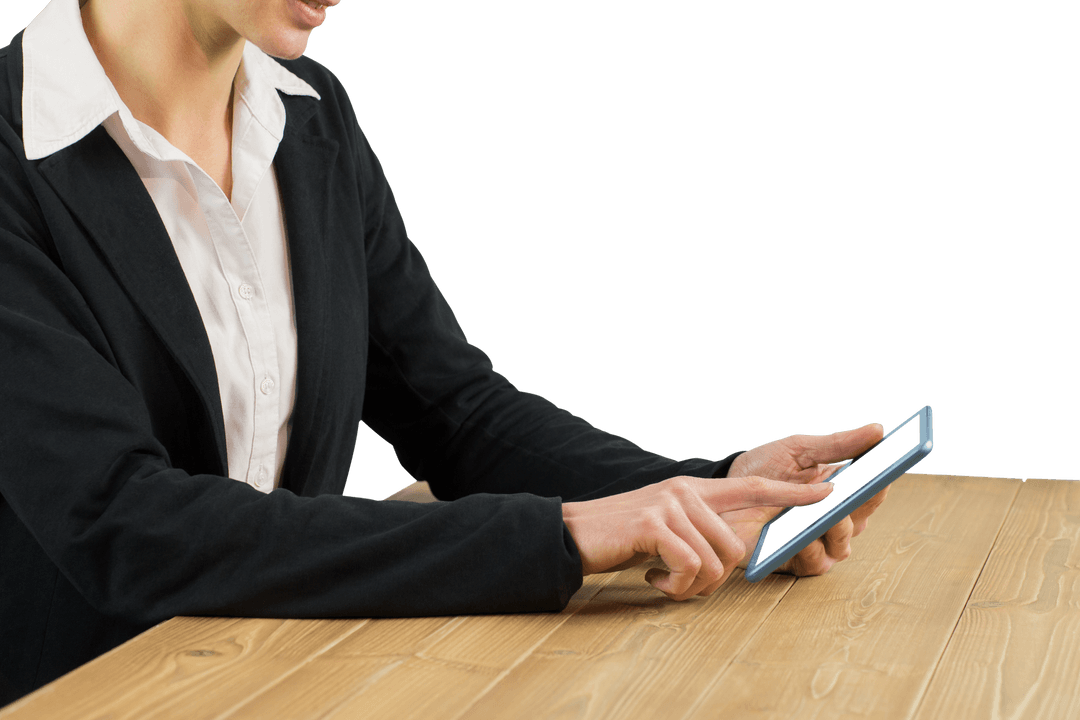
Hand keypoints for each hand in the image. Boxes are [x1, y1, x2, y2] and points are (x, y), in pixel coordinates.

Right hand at [561, 475, 835, 600]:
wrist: (572, 534)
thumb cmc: (621, 539)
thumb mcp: (665, 528)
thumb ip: (698, 531)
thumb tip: (731, 559)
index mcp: (694, 489)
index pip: (754, 487)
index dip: (792, 494)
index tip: (830, 491)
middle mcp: (687, 491)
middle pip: (736, 546)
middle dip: (715, 579)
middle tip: (683, 583)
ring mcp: (671, 504)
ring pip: (716, 562)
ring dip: (693, 587)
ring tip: (665, 582)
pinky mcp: (654, 524)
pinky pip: (691, 568)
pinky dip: (675, 587)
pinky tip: (653, 580)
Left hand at [724, 422, 886, 576]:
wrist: (723, 490)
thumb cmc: (763, 468)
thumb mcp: (799, 449)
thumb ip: (837, 444)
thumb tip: (877, 431)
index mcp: (841, 490)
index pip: (872, 490)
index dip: (882, 481)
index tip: (888, 469)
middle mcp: (834, 519)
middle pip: (861, 518)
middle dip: (860, 506)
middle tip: (857, 492)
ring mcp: (816, 541)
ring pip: (842, 545)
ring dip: (837, 530)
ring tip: (829, 515)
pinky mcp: (795, 560)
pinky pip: (815, 562)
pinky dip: (812, 549)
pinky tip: (803, 536)